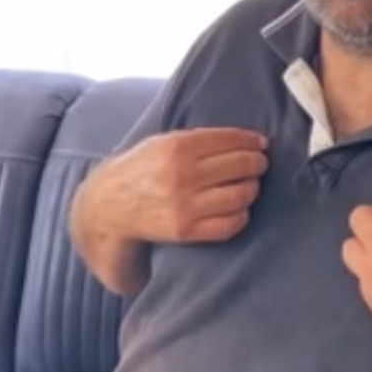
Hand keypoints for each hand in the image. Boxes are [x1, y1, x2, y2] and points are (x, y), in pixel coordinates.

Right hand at [103, 127, 268, 243]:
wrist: (110, 205)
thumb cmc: (143, 169)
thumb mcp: (163, 142)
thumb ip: (199, 139)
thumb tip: (246, 140)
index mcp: (177, 147)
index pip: (230, 140)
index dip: (251, 141)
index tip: (261, 144)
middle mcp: (182, 176)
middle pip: (240, 166)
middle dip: (257, 163)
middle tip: (259, 164)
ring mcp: (184, 206)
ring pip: (240, 195)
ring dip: (252, 188)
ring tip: (249, 185)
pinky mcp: (186, 231)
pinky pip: (230, 224)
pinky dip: (241, 215)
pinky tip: (238, 208)